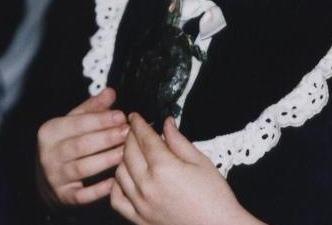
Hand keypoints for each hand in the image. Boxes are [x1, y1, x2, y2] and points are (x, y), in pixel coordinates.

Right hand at [36, 87, 129, 204]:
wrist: (46, 177)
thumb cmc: (65, 142)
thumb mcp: (73, 121)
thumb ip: (92, 107)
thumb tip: (110, 92)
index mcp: (50, 132)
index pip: (77, 123)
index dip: (100, 120)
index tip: (121, 116)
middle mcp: (49, 155)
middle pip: (81, 145)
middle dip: (107, 138)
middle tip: (127, 132)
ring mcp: (55, 177)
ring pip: (83, 168)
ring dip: (106, 159)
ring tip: (126, 151)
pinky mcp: (63, 196)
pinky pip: (82, 195)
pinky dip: (99, 189)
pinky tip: (115, 180)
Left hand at [111, 114, 263, 224]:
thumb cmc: (214, 198)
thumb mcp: (201, 161)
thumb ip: (179, 141)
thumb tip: (167, 124)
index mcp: (164, 168)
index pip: (144, 138)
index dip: (138, 123)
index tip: (136, 116)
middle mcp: (148, 186)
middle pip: (128, 152)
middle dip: (130, 136)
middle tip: (136, 129)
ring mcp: (141, 205)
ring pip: (119, 173)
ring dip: (123, 158)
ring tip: (133, 152)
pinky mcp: (139, 219)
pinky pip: (117, 199)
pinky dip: (117, 185)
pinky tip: (126, 177)